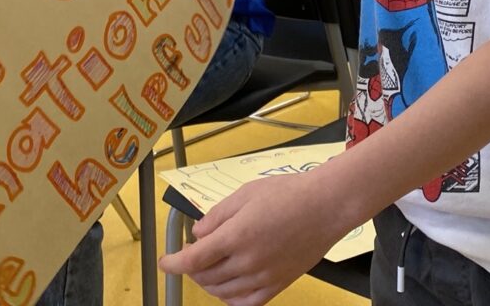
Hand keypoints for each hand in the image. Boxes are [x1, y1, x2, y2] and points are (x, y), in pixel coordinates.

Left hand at [159, 171, 347, 305]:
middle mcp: (247, 262)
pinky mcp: (277, 286)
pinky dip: (230, 299)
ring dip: (208, 282)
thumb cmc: (289, 194)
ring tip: (210, 265)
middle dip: (192, 267)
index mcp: (236, 236)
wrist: (325, 206)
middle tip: (195, 251)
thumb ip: (217, 215)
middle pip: (205, 277)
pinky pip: (246, 303)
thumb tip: (198, 233)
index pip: (193, 260)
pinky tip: (229, 287)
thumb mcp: (246, 194)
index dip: (173, 263)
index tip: (165, 262)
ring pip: (222, 293)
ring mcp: (263, 277)